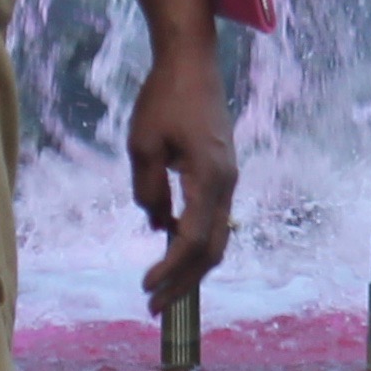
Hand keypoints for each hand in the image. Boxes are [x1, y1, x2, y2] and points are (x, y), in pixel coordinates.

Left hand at [127, 47, 236, 310]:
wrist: (193, 62)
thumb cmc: (165, 97)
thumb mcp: (142, 144)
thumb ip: (147, 189)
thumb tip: (156, 222)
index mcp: (209, 178)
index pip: (193, 239)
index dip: (170, 269)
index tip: (146, 287)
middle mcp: (226, 183)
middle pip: (212, 250)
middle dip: (184, 282)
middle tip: (155, 308)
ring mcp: (227, 178)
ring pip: (216, 237)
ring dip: (190, 266)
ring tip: (162, 288)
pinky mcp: (221, 172)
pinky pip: (212, 218)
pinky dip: (193, 241)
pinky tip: (168, 246)